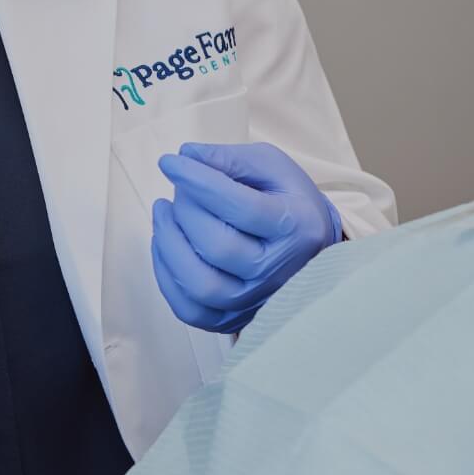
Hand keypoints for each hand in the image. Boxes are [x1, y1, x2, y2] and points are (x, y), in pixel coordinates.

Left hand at [150, 141, 342, 333]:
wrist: (309, 246)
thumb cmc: (286, 201)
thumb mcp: (270, 167)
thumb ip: (230, 159)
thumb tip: (186, 156)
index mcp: (295, 227)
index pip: (241, 207)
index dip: (198, 182)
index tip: (170, 162)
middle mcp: (279, 271)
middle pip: (218, 247)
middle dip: (186, 210)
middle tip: (180, 189)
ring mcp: (256, 300)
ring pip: (200, 285)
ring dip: (169, 243)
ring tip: (164, 212)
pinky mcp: (234, 318)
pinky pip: (189, 309)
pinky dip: (166, 276)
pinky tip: (165, 244)